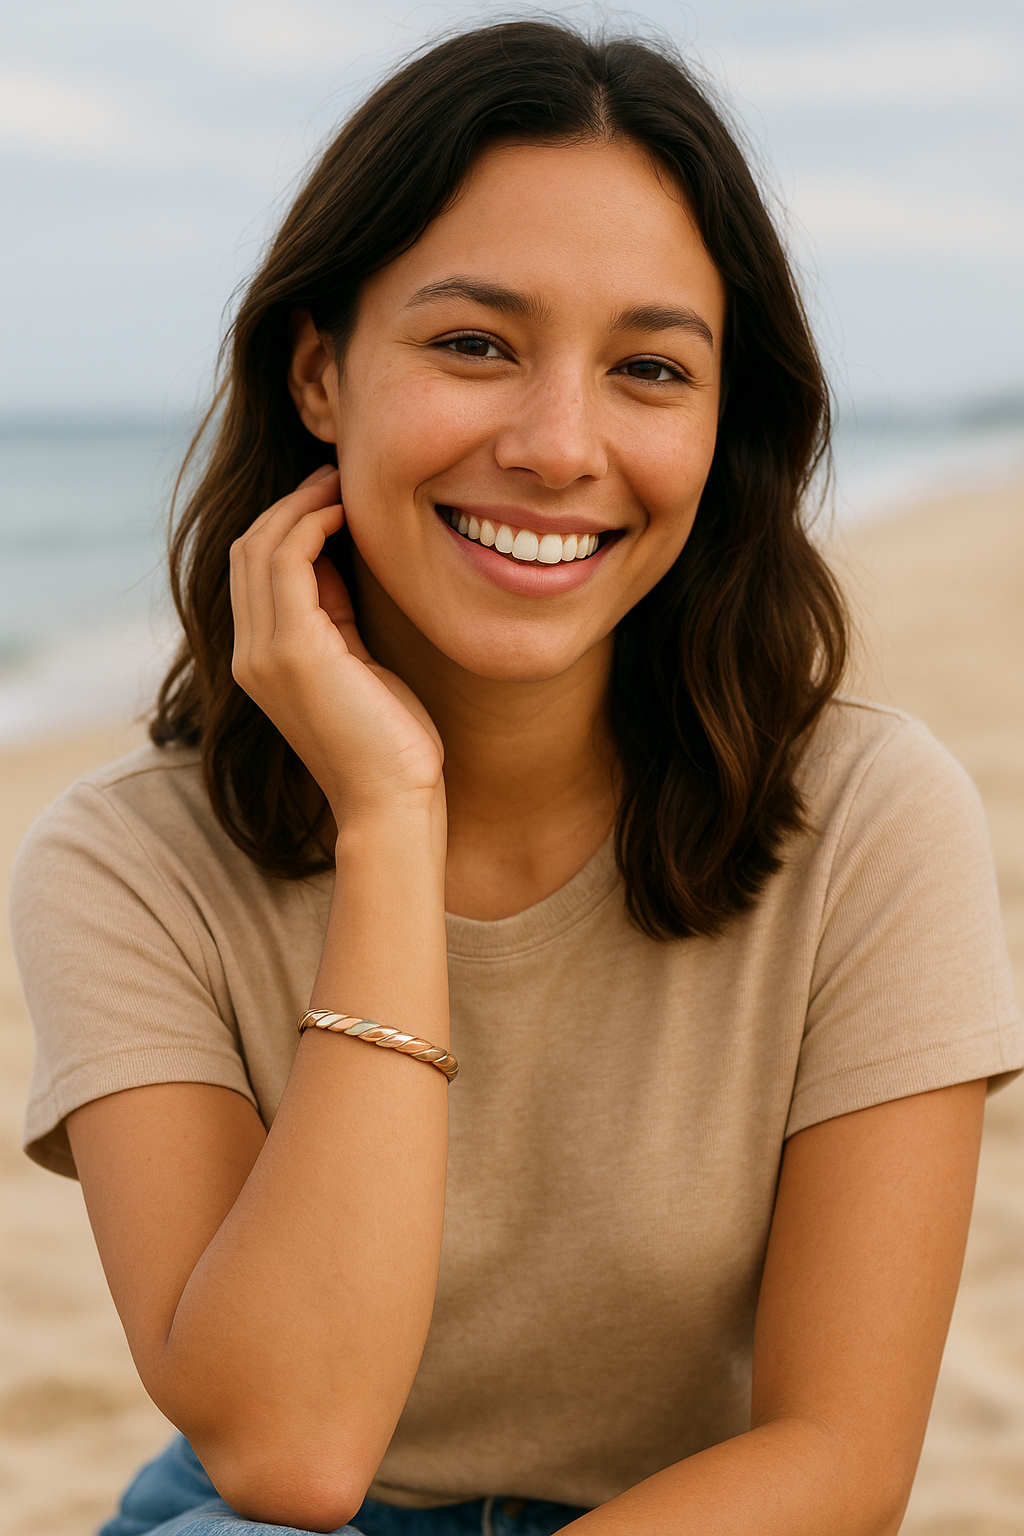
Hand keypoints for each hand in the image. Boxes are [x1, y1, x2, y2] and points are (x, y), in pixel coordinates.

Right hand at [230, 466, 444, 820]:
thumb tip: (339, 559)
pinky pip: (288, 562)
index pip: (256, 571)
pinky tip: (348, 515)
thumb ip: (338, 616)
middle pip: (249, 550)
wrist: (392, 802)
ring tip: (345, 486)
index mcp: (261, 660)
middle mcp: (249, 654)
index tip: (336, 498)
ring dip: (303, 506)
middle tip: (340, 477)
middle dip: (292, 504)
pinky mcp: (292, 651)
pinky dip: (314, 526)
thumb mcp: (359, 665)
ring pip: (262, 547)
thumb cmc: (391, 743)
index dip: (290, 524)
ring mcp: (264, 653)